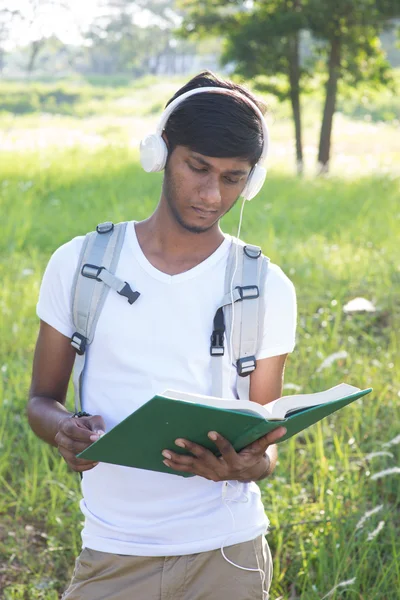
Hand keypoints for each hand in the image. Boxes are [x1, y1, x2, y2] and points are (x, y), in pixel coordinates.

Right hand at [55, 414, 105, 472]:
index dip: (84, 435)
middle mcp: (60, 438)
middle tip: (100, 449)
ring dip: (87, 459)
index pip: (71, 430)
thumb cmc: (86, 425)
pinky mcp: (66, 460)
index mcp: (65, 424)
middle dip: (87, 448)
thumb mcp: (93, 420)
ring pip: (72, 458)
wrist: (77, 430)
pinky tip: (95, 462)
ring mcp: (62, 450)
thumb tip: (101, 435)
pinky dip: (85, 466)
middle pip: (71, 445)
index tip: (96, 438)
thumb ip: (97, 426)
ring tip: (98, 457)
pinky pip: (74, 466)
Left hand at [161, 426, 286, 481]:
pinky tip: (165, 460)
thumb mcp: (261, 447)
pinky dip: (177, 466)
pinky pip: (189, 471)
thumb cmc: (254, 455)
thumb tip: (282, 426)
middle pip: (205, 460)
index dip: (220, 443)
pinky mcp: (205, 474)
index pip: (227, 451)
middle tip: (179, 440)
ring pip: (193, 468)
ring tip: (164, 453)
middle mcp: (222, 470)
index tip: (211, 431)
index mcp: (236, 462)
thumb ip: (269, 437)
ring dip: (178, 460)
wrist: (250, 474)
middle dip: (192, 450)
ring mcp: (212, 474)